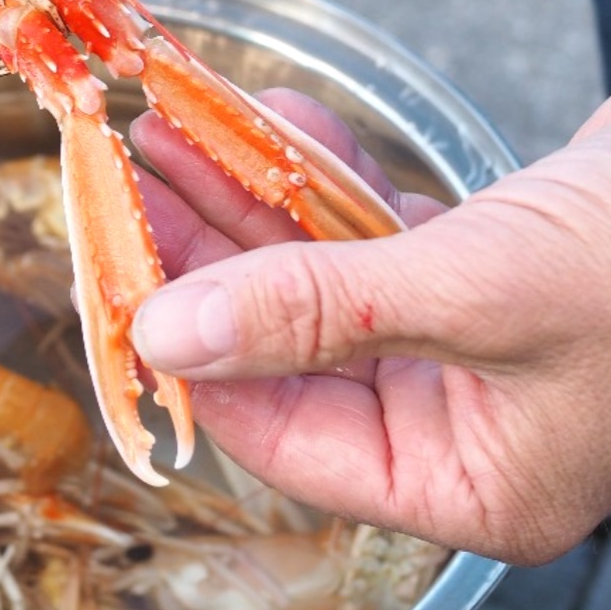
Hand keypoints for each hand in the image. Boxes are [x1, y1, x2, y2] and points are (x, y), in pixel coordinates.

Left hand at [129, 73, 610, 565]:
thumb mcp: (478, 291)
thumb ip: (314, 313)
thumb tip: (171, 334)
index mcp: (475, 486)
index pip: (285, 437)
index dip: (196, 357)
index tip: (121, 282)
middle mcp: (470, 426)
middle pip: (287, 350)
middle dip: (206, 265)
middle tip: (124, 193)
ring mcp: (477, 345)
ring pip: (317, 281)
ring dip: (243, 206)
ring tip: (162, 138)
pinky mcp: (489, 265)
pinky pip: (369, 233)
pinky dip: (318, 179)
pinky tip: (263, 123)